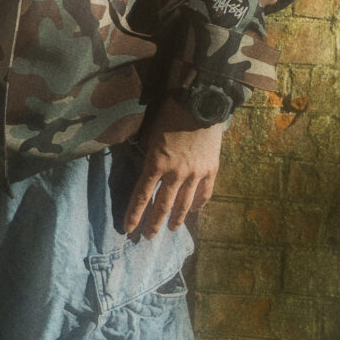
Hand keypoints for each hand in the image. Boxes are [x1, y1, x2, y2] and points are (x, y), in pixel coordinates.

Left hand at [121, 99, 224, 236]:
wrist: (200, 103)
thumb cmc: (169, 113)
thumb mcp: (149, 134)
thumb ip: (148, 156)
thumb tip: (144, 171)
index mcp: (155, 163)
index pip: (141, 195)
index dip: (134, 214)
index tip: (128, 229)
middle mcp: (175, 174)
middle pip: (162, 205)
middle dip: (154, 223)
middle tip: (148, 237)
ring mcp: (195, 174)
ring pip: (184, 204)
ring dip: (176, 219)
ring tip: (171, 229)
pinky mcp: (211, 170)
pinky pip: (205, 194)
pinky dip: (198, 205)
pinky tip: (193, 211)